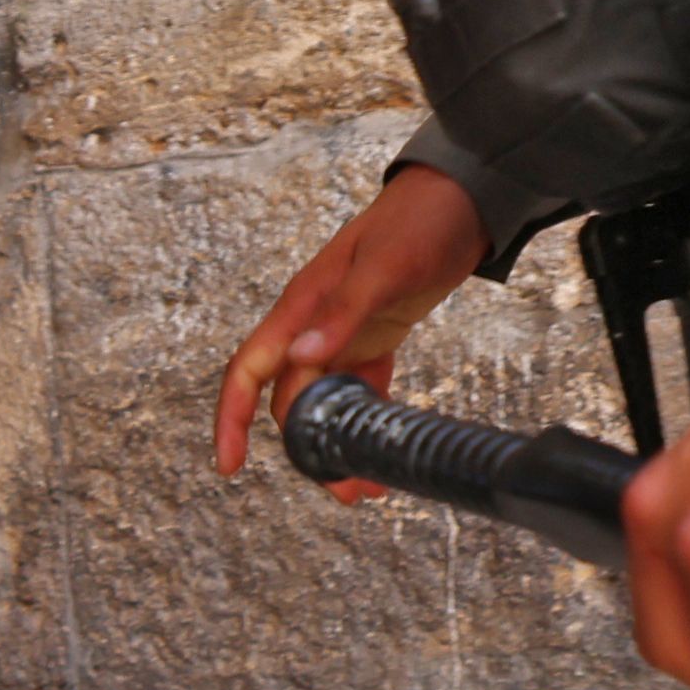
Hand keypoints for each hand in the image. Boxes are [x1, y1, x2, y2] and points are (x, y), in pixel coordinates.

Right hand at [215, 166, 492, 495]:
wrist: (460, 199)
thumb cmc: (417, 222)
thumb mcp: (383, 267)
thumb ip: (342, 314)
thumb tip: (300, 358)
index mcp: (300, 308)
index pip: (248, 371)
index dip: (231, 418)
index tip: (229, 464)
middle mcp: (313, 326)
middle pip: (292, 401)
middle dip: (308, 450)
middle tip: (343, 490)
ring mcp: (342, 334)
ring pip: (326, 402)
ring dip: (340, 443)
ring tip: (368, 483)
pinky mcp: (374, 337)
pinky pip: (360, 389)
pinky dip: (367, 420)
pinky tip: (382, 448)